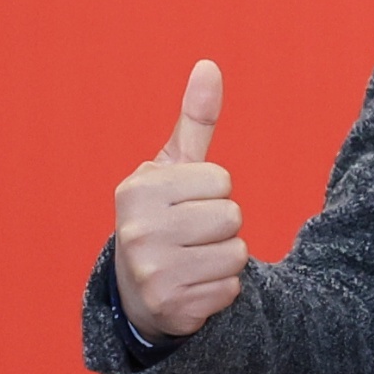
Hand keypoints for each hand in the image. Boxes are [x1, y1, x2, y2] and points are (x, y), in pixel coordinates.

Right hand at [112, 60, 245, 342]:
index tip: (186, 204)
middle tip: (192, 235)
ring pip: (237, 254)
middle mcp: (137, 230)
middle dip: (222, 225)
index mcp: (138, 189)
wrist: (136, 289)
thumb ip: (195, 120)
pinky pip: (231, 290)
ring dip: (225, 259)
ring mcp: (152, 271)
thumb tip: (210, 66)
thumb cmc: (162, 215)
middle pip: (232, 216)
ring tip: (193, 259)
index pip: (221, 180)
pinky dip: (221, 290)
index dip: (213, 191)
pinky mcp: (171, 307)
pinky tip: (193, 286)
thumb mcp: (172, 167)